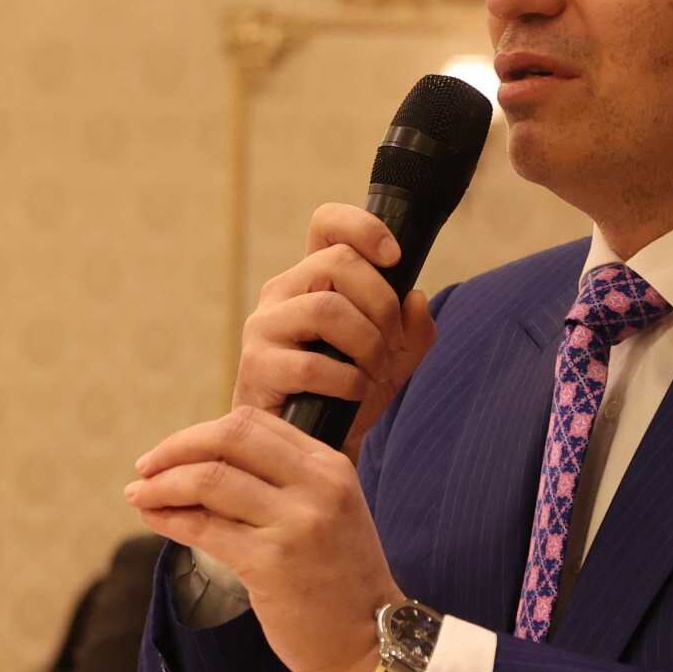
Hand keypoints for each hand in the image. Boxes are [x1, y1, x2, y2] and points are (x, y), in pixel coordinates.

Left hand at [126, 406, 403, 671]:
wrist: (370, 641)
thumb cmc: (340, 580)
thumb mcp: (329, 512)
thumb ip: (283, 481)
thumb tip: (206, 462)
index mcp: (330, 465)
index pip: (253, 423)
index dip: (201, 433)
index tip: (173, 452)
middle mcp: (316, 486)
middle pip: (229, 437)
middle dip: (175, 448)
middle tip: (145, 467)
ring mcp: (295, 524)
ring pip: (209, 479)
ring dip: (161, 485)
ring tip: (138, 495)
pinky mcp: (271, 563)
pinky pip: (204, 527)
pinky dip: (168, 518)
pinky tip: (153, 519)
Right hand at [234, 205, 438, 462]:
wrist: (315, 447)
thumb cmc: (349, 394)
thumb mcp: (396, 358)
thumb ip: (415, 328)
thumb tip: (415, 299)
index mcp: (313, 278)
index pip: (328, 224)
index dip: (363, 227)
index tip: (395, 257)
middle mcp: (284, 292)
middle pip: (338, 262)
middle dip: (382, 304)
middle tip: (391, 344)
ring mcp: (265, 327)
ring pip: (326, 308)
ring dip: (367, 343)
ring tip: (374, 372)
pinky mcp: (257, 367)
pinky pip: (313, 363)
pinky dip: (348, 381)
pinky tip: (353, 395)